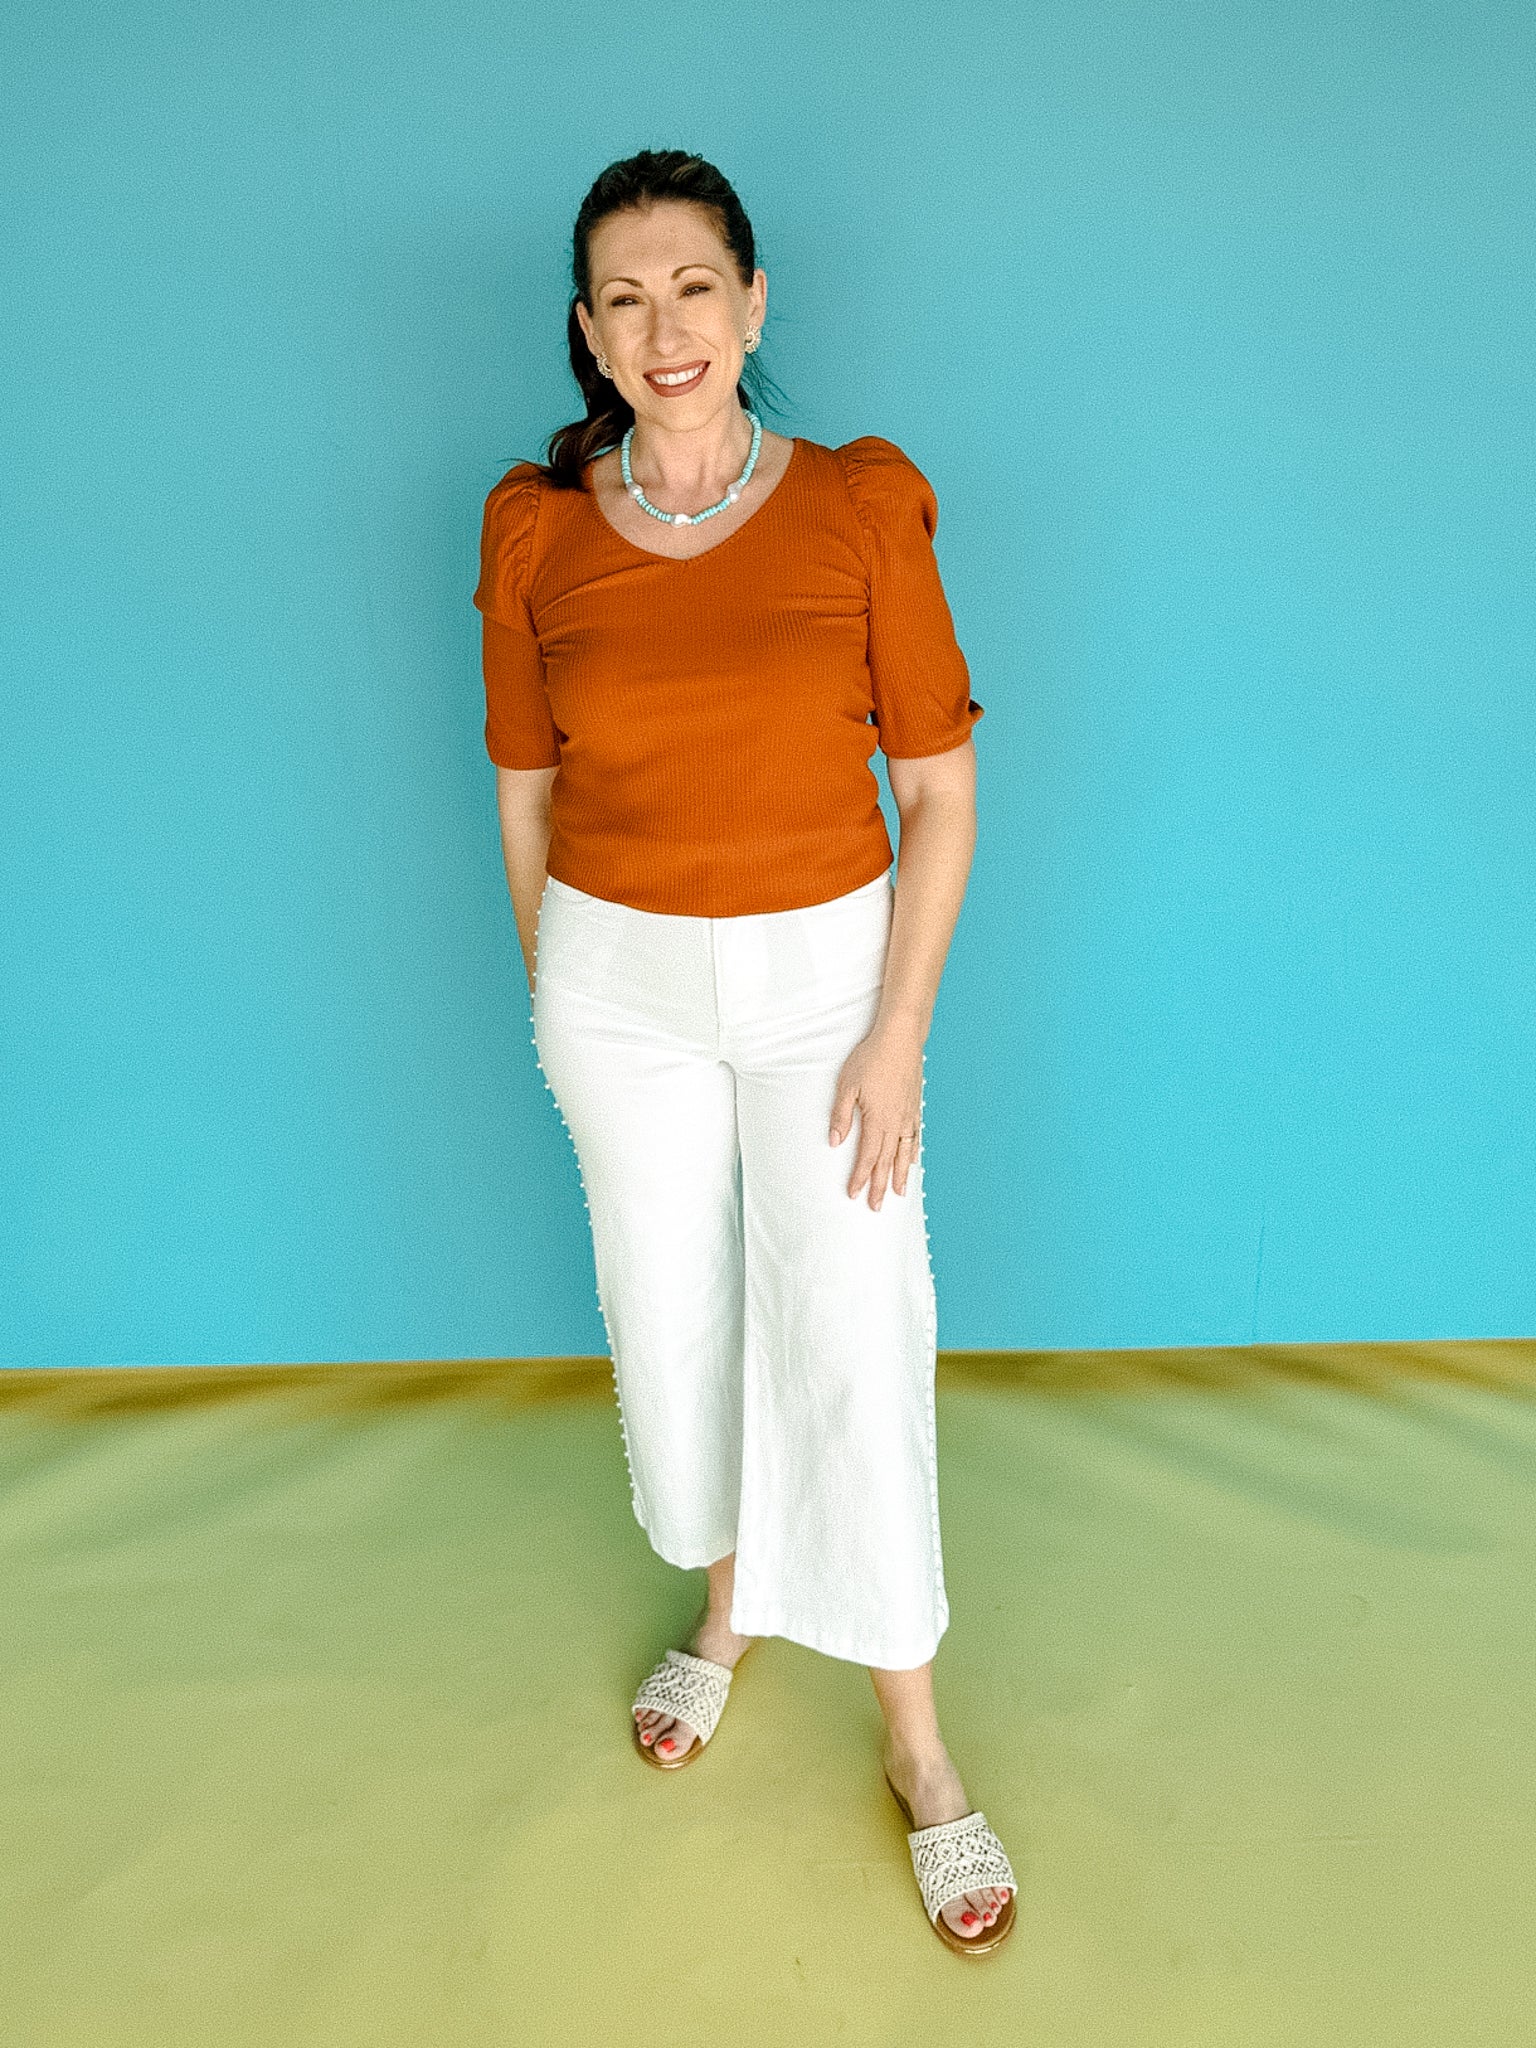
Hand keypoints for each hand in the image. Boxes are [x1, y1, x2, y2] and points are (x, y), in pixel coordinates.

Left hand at [828, 1025, 923, 1209]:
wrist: (901, 1038)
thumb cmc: (871, 1058)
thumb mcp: (847, 1085)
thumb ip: (841, 1115)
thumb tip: (836, 1142)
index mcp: (878, 1120)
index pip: (867, 1157)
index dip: (860, 1177)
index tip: (854, 1194)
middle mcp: (896, 1122)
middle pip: (887, 1161)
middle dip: (880, 1185)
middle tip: (876, 1207)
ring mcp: (908, 1115)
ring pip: (904, 1153)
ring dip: (900, 1175)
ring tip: (899, 1193)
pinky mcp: (915, 1106)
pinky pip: (915, 1136)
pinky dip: (913, 1152)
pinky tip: (912, 1161)